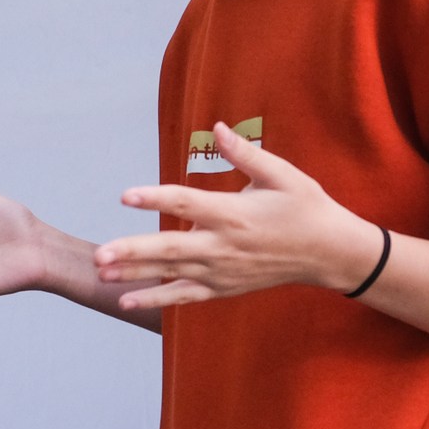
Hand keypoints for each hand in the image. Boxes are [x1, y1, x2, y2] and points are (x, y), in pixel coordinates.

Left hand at [93, 123, 378, 310]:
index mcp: (235, 214)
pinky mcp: (223, 287)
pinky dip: (155, 299)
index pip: (187, 204)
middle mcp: (224, 246)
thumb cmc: (305, 207)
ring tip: (101, 274)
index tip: (126, 195)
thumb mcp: (282, 174)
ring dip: (134, 274)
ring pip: (171, 274)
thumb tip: (216, 127)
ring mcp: (222, 271)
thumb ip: (245, 153)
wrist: (328, 252)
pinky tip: (126, 300)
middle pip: (170, 249)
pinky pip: (184, 296)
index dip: (155, 199)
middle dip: (133, 252)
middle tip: (100, 254)